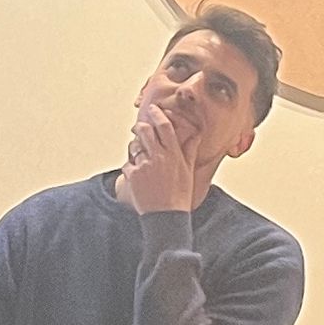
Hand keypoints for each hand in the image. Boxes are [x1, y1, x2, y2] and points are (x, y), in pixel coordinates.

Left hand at [114, 80, 215, 215]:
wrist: (167, 215)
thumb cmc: (180, 194)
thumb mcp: (188, 170)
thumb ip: (189, 149)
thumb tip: (195, 134)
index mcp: (173, 154)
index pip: (165, 127)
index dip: (158, 115)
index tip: (154, 109)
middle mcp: (159, 157)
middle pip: (145, 130)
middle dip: (141, 126)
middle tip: (140, 127)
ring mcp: (145, 165)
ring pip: (134, 146)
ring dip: (135, 147)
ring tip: (139, 155)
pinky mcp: (133, 175)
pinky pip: (128, 164)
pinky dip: (131, 167)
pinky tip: (137, 175)